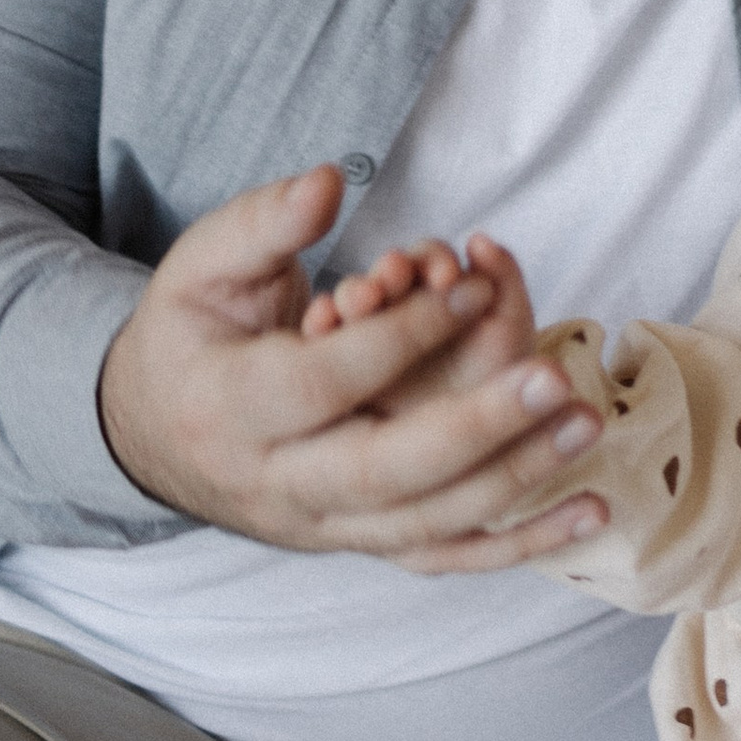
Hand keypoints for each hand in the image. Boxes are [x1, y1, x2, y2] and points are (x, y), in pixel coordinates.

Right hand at [98, 170, 605, 571]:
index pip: (325, 382)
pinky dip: (519, 544)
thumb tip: (330, 184)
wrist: (151, 432)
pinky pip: (444, 556)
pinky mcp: (358, 541)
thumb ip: (264, 222)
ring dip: (512, 479)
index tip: (468, 289)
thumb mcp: (202, 265)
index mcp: (231, 407)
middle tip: (551, 379)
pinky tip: (589, 513)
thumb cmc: (190, 333)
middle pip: (383, 472)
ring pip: (422, 523)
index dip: (400, 337)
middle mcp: (277, 483)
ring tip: (582, 423)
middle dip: (475, 428)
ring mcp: (321, 524)